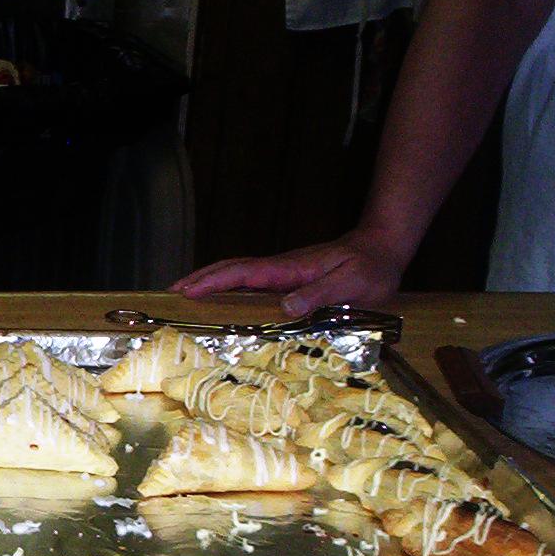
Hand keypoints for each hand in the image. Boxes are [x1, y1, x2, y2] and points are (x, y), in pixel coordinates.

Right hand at [168, 228, 410, 314]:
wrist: (383, 247)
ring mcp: (282, 271)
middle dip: (200, 279)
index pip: (243, 272)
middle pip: (231, 268)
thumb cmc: (370, 268)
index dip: (214, 282)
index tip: (188, 292)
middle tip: (171, 294)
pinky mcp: (287, 277)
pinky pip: (249, 280)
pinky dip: (228, 285)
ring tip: (184, 294)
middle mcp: (280, 268)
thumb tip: (286, 308)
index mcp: (289, 269)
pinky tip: (221, 297)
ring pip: (237, 272)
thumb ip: (319, 293)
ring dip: (209, 280)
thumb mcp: (352, 284)